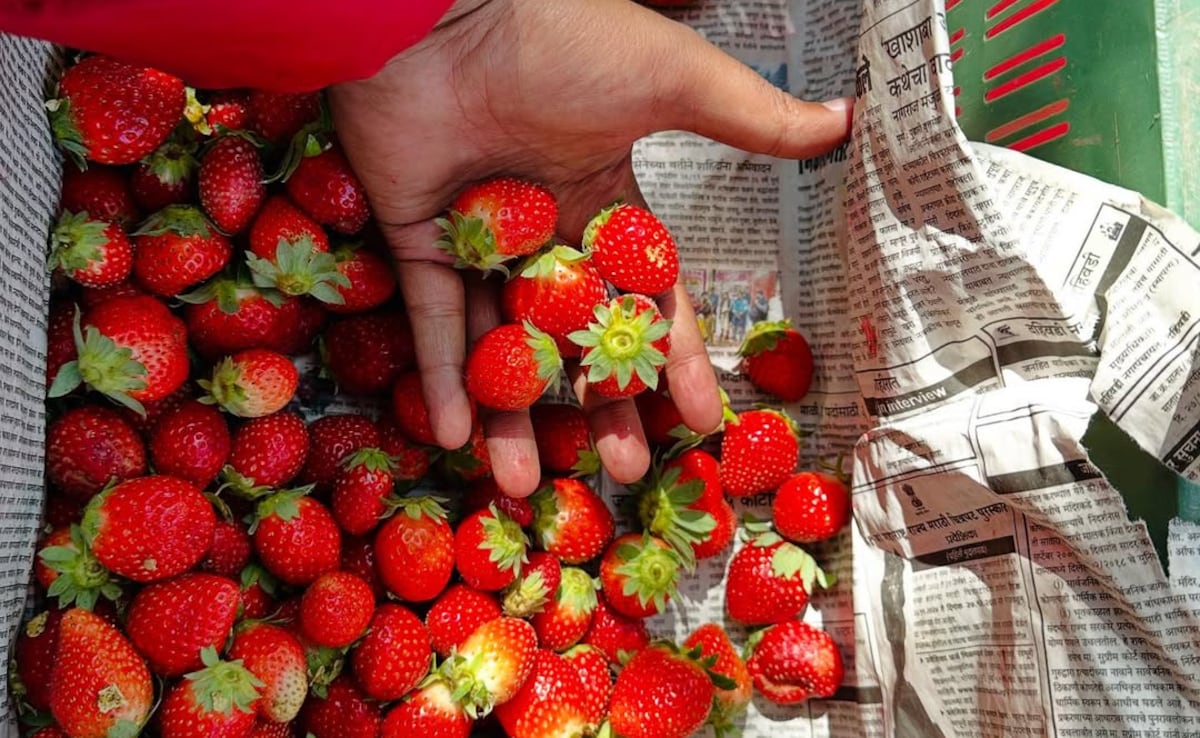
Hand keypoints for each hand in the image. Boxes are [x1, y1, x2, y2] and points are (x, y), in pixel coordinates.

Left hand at [328, 0, 851, 495]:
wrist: (447, 9)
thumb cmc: (563, 39)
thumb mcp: (670, 80)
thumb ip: (747, 119)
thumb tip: (843, 124)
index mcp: (605, 199)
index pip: (647, 297)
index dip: (674, 359)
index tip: (701, 420)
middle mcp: (543, 229)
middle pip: (574, 340)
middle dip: (598, 407)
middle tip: (621, 471)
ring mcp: (477, 240)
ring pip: (500, 343)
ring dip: (513, 415)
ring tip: (528, 488)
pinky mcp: (416, 239)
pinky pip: (429, 321)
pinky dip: (442, 376)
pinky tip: (457, 436)